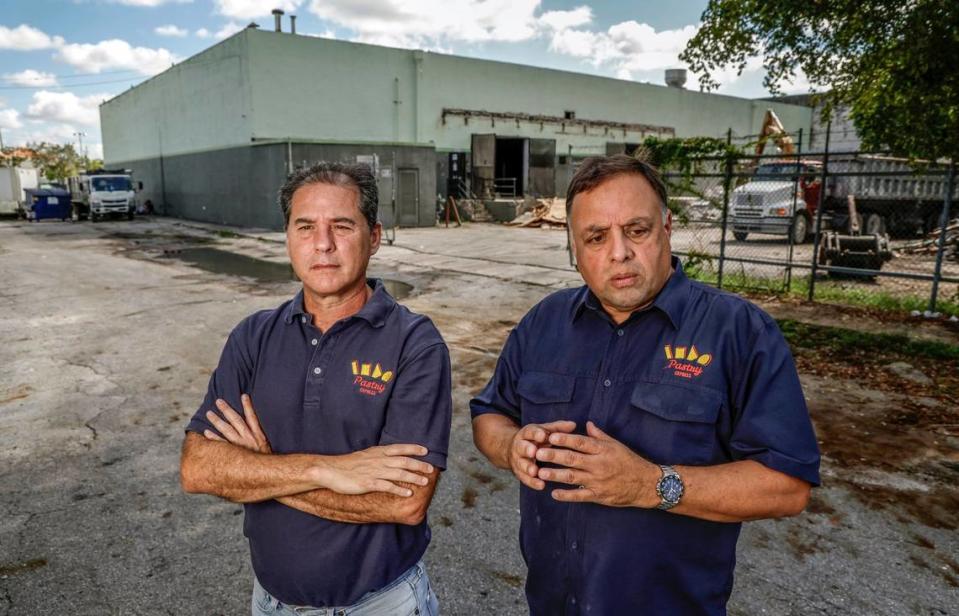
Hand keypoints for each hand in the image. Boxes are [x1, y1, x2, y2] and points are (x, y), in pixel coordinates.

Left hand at [204, 394, 271, 453]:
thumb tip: (253, 427)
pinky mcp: (234, 454)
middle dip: (227, 410)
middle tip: (218, 401)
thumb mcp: (266, 446)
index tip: (243, 396)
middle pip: (236, 420)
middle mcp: (248, 438)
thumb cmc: (265, 459)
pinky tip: (206, 432)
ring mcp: (240, 446)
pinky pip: (221, 444)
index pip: (252, 417)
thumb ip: (260, 437)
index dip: (248, 406)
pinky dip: (213, 437)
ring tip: (209, 413)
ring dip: (217, 421)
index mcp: (258, 435)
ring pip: (227, 430)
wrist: (266, 474)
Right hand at [319, 445, 433, 496]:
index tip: (425, 450)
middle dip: (418, 465)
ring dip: (413, 477)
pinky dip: (399, 490)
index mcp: (378, 452)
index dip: (413, 448)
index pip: (400, 448)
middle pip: (403, 461)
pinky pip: (387, 486)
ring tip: (425, 482)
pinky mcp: (368, 483)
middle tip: (431, 469)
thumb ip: (379, 456)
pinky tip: (408, 493)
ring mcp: (374, 472)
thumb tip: (391, 459)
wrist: (330, 470)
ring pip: (399, 474)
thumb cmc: (348, 464)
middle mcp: (378, 460)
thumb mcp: (366, 455)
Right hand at [507, 420, 576, 490]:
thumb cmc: (535, 439)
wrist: (513, 450)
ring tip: (534, 471)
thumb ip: (557, 428)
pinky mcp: (519, 472)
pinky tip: (541, 485)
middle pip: (522, 447)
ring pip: (521, 464)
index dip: (536, 434)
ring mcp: (517, 460)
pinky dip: (532, 482)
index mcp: (526, 434)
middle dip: (527, 449)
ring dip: (528, 468)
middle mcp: (519, 446)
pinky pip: (524, 478)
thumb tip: (573, 425)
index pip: (530, 432)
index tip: (543, 435)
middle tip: (533, 452)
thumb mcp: (543, 431)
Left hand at [535, 421, 659, 506]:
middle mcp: (599, 464)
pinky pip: (580, 496)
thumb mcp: (616, 444)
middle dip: (554, 455)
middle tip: (538, 452)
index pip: (580, 442)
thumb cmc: (630, 461)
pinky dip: (566, 495)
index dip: (564, 439)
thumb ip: (599, 435)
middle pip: (572, 458)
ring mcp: (598, 481)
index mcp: (602, 450)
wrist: (646, 484)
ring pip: (572, 477)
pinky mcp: (599, 496)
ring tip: (540, 471)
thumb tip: (586, 423)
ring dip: (555, 475)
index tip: (550, 436)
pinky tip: (554, 493)